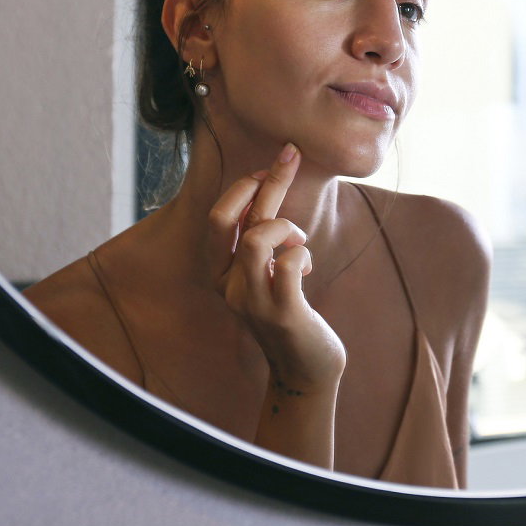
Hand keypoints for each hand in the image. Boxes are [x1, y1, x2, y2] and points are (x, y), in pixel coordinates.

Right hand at [210, 143, 345, 395]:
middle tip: (291, 156)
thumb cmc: (290, 312)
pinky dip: (303, 253)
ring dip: (285, 225)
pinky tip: (307, 268)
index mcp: (220, 273)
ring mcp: (252, 300)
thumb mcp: (268, 273)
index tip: (269, 168)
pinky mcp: (282, 313)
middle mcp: (228, 285)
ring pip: (255, 238)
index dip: (242, 185)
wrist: (305, 369)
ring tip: (299, 239)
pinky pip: (288, 264)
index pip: (218, 217)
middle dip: (265, 181)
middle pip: (230, 218)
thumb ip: (263, 240)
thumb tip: (270, 190)